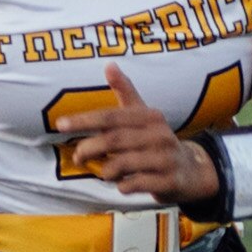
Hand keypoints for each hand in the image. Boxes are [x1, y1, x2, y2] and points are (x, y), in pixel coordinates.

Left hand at [64, 66, 214, 202]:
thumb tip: (109, 64)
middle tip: (77, 157)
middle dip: (89, 149)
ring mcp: (166, 159)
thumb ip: (126, 92)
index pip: (111, 117)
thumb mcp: (144, 115)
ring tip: (104, 172)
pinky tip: (122, 185)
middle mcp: (160, 135)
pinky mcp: (169, 181)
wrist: (191, 171)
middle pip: (114, 140)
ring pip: (123, 164)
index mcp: (150, 117)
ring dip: (106, 170)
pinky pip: (136, 185)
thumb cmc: (156, 141)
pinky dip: (123, 186)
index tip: (60, 125)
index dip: (84, 120)